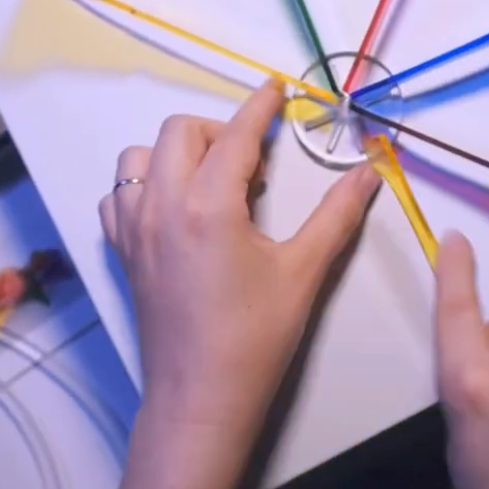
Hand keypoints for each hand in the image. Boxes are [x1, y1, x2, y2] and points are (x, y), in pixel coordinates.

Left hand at [99, 80, 378, 488]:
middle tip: (253, 163)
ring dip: (176, 153)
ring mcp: (134, 227)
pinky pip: (118, 195)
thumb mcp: (304, 272)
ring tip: (211, 182)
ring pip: (140, 156)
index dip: (260, 105)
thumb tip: (369, 172)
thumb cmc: (255, 338)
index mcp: (208, 204)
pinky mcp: (122, 251)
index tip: (275, 88)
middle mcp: (162, 204)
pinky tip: (174, 208)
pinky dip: (143, 185)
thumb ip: (337, 215)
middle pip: (181, 131)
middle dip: (219, 130)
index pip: (236, 134)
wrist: (200, 400)